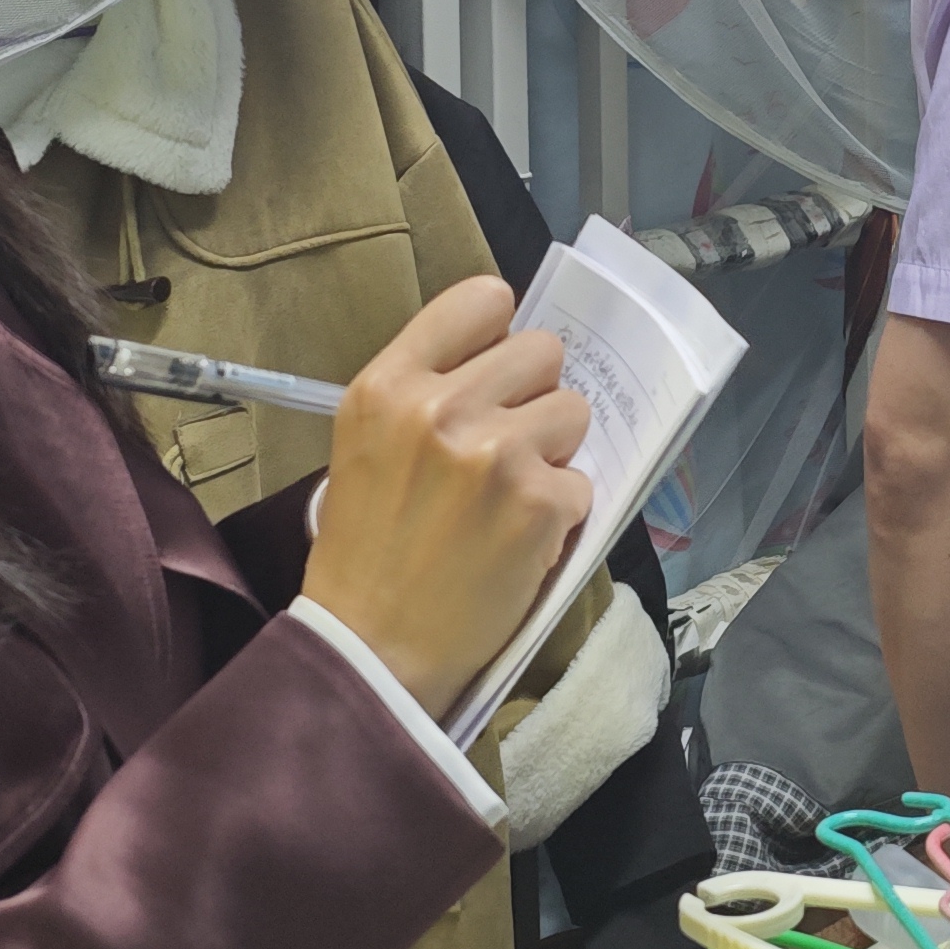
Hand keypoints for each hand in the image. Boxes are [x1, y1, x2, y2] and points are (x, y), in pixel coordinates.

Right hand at [300, 278, 594, 722]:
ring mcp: (496, 454)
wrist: (370, 649)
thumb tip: (508, 356)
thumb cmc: (366, 550)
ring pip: (573, 410)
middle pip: (543, 350)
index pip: (482, 299)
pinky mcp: (541, 503)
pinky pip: (583, 480)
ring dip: (553, 452)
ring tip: (506, 497)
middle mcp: (442, 407)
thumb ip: (429, 390)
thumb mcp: (367, 445)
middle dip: (534, 395)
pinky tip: (517, 540)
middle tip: (504, 445)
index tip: (496, 365)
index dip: (500, 333)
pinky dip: (560, 512)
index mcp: (388, 385)